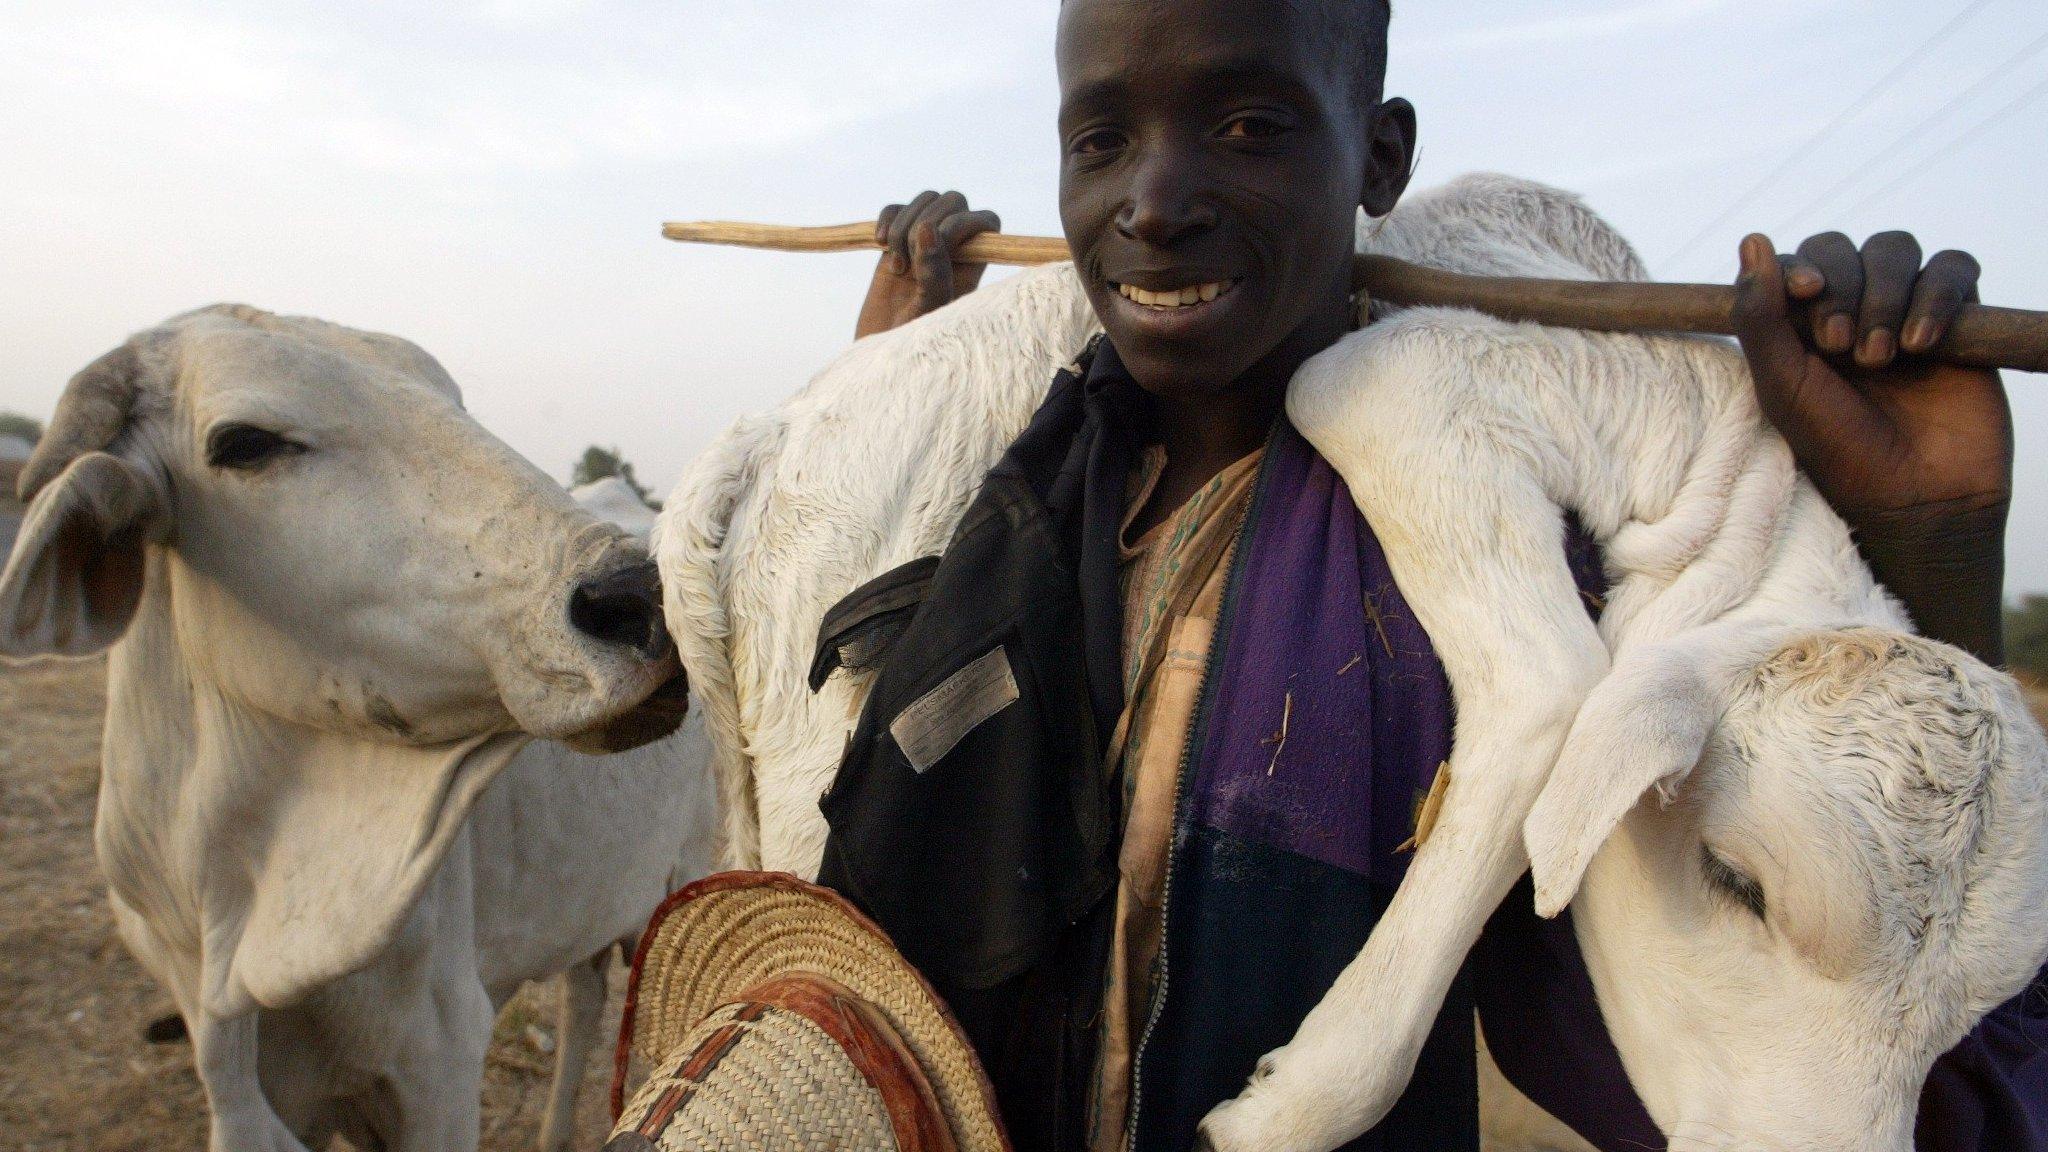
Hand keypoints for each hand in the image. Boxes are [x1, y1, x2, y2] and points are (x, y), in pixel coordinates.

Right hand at [853, 190, 999, 339]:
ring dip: (904, 225)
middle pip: (955, 201)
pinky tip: (880, 244)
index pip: (987, 221)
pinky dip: (887, 219)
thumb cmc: (913, 340)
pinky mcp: (895, 240)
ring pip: (926, 200)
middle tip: (910, 263)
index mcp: (974, 264)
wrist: (878, 352)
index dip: (964, 222)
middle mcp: (954, 249)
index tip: (940, 245)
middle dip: (928, 221)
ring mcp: (924, 242)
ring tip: (896, 266)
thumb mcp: (929, 308)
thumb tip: (928, 228)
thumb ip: (934, 271)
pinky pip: (896, 208)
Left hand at [1732, 231, 2011, 662]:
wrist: (1916, 499)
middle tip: (1842, 348)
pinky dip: (1937, 295)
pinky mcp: (1960, 319)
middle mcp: (1850, 310)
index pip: (1797, 262)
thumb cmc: (1839, 450)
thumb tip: (1752, 238)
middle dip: (1843, 285)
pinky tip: (1921, 345)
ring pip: (1895, 250)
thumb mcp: (1783, 386)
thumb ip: (1761, 316)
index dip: (1801, 265)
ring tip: (1881, 357)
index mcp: (1800, 325)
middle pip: (1844, 247)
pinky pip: (1954, 269)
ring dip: (1885, 293)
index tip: (1808, 292)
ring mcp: (1905, 311)